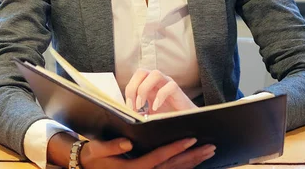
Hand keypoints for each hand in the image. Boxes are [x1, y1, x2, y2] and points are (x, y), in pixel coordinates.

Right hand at [80, 137, 215, 168]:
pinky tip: (195, 161)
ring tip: (209, 152)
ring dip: (193, 162)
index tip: (191, 138)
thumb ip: (111, 147)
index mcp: (134, 168)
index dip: (176, 148)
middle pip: (174, 167)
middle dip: (193, 156)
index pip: (160, 157)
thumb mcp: (97, 151)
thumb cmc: (94, 158)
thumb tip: (127, 142)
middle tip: (210, 146)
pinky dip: (185, 168)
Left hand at [125, 69, 196, 113]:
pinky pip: (170, 86)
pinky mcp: (178, 91)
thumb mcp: (147, 115)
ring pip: (155, 73)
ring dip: (144, 89)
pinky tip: (156, 107)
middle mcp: (158, 82)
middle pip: (142, 71)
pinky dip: (160, 96)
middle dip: (133, 87)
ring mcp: (168, 84)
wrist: (186, 122)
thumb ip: (137, 113)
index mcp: (148, 85)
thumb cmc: (166, 117)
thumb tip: (124, 116)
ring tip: (142, 105)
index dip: (129, 90)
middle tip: (133, 105)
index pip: (135, 77)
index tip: (127, 107)